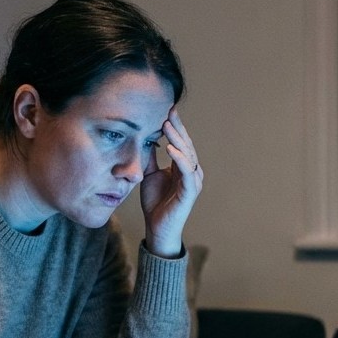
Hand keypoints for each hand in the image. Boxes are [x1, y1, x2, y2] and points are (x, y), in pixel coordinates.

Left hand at [140, 107, 202, 257]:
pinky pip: (187, 172)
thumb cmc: (155, 203)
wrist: (157, 229)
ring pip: (188, 155)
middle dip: (177, 127)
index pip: (180, 142)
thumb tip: (144, 137)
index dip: (175, 126)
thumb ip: (149, 157)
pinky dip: (180, 159)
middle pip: (186, 144)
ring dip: (178, 139)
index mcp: (182, 167)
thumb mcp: (148, 174)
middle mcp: (191, 172)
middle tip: (168, 110)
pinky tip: (171, 148)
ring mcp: (193, 181)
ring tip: (167, 125)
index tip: (167, 109)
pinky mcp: (190, 192)